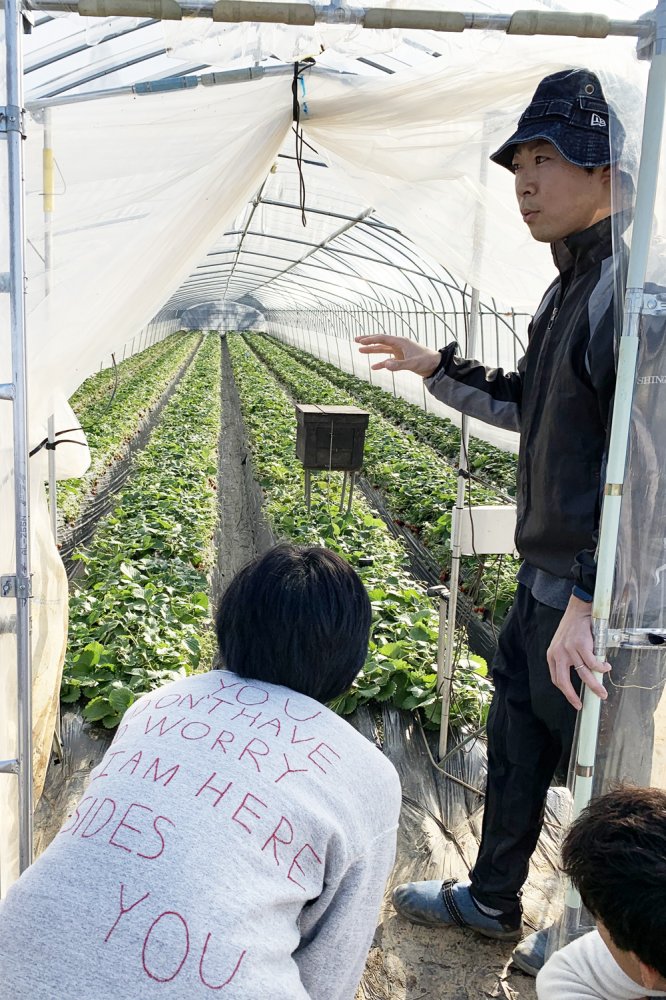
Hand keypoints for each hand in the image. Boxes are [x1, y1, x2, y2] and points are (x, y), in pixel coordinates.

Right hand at [355, 334, 440, 377]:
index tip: (361, 341)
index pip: (383, 339)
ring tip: (360, 350)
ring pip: (383, 349)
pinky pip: (388, 359)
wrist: (435, 365)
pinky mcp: (401, 358)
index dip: (371, 339)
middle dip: (368, 341)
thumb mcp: (412, 363)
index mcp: (401, 342)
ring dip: (372, 350)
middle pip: (381, 341)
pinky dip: (381, 363)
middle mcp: (399, 345)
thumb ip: (399, 365)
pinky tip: (374, 367)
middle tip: (356, 340)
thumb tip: (385, 365)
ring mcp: (400, 351)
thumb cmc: (426, 361)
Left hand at [547, 595, 610, 709]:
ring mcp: (569, 650)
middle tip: (582, 705)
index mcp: (552, 655)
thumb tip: (580, 678)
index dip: (565, 692)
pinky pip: (593, 663)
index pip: (556, 679)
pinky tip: (606, 667)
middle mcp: (558, 654)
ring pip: (584, 675)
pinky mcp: (581, 645)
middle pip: (564, 682)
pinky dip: (602, 668)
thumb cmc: (573, 628)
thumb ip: (566, 660)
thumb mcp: (562, 645)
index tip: (574, 701)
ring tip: (602, 692)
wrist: (578, 610)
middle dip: (573, 697)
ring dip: (595, 685)